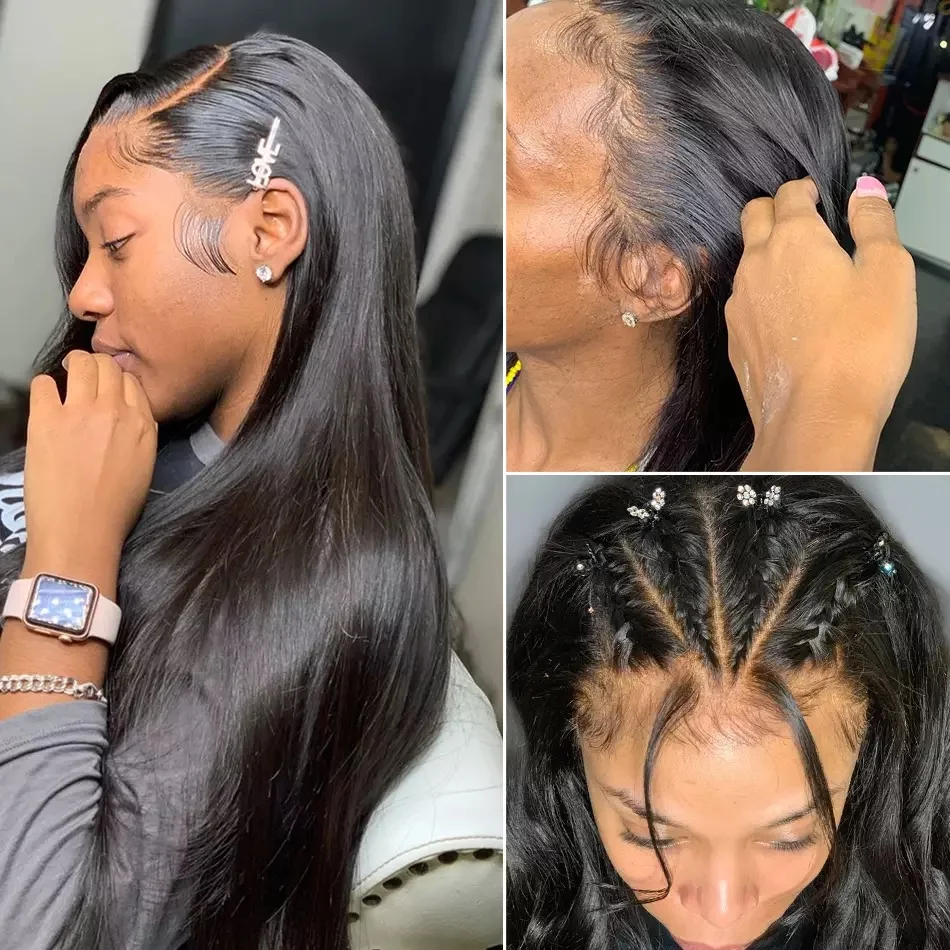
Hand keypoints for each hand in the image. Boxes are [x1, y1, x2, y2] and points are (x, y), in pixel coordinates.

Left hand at [23, 350, 157, 575]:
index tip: (108, 390)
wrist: (81, 532)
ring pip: (81, 364)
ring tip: (66, 380)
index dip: (118, 381)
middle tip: (85, 378)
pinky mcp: (46, 420)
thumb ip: (142, 435)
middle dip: (96, 367)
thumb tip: (131, 416)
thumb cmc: (115, 509)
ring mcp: (80, 412)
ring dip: (73, 367)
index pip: (132, 382)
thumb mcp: (145, 466)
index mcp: (142, 424)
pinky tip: (47, 402)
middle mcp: (115, 411)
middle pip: (107, 366)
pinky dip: (45, 387)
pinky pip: (44, 383)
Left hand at [726, 177, 916, 454]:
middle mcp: (756, 265)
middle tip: (803, 223)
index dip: (805, 190)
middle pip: (752, 217)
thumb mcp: (889, 272)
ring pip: (745, 262)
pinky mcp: (735, 339)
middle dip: (775, 211)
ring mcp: (739, 304)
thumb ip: (875, 223)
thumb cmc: (859, 346)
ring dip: (766, 255)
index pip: (788, 193)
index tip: (818, 197)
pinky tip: (787, 316)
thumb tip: (864, 191)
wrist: (816, 416)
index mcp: (793, 238)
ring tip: (801, 274)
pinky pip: (743, 303)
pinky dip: (762, 297)